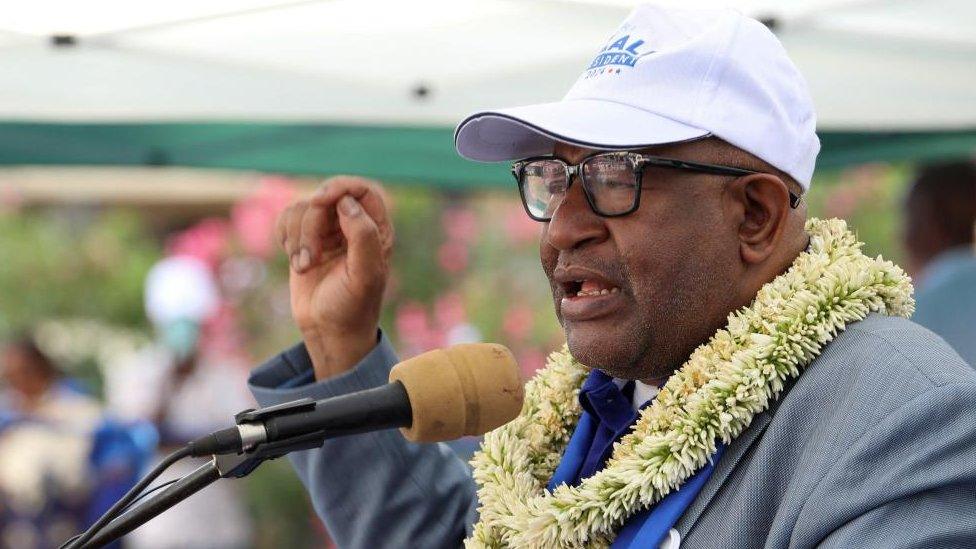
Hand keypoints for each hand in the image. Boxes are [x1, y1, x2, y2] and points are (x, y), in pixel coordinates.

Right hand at [275, 176, 393, 379]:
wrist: (328, 331)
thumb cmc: (352, 306)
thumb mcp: (365, 275)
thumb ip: (363, 236)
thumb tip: (347, 203)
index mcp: (377, 230)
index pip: (362, 189)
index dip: (339, 187)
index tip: (319, 200)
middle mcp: (353, 225)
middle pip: (325, 197)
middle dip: (311, 224)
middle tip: (310, 259)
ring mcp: (327, 231)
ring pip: (302, 207)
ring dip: (296, 237)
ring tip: (304, 267)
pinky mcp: (305, 239)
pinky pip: (287, 218)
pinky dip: (285, 237)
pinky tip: (296, 261)